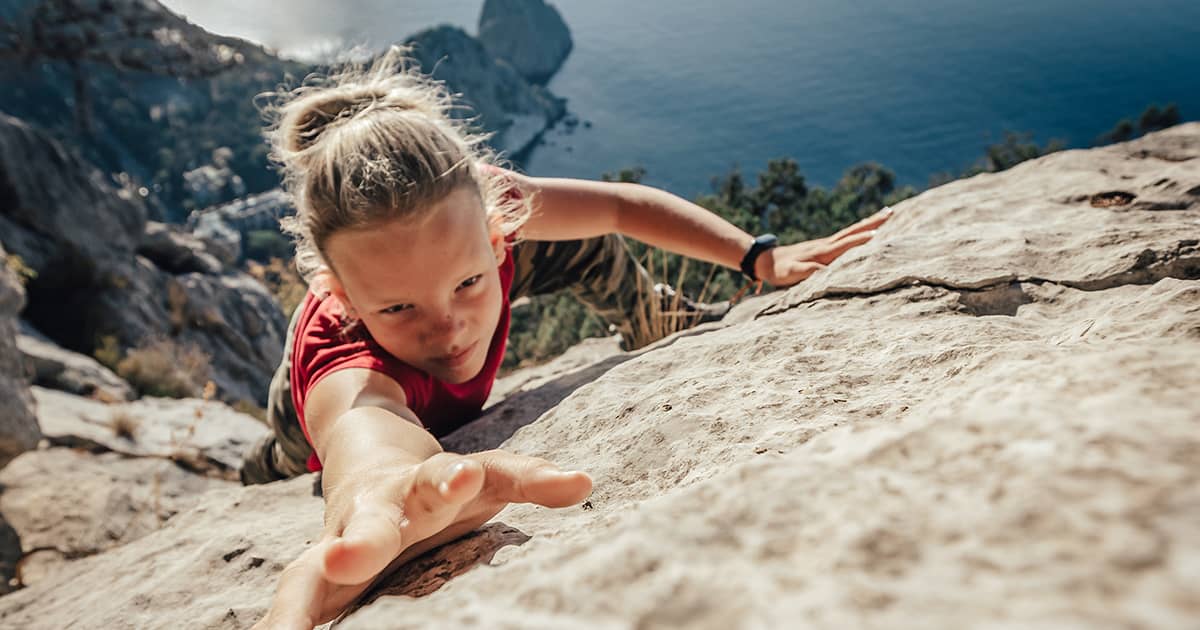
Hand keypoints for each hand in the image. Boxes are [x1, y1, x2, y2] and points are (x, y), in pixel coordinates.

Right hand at [252, 451, 591, 628]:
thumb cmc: (439, 489)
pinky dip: (280, 627)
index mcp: (425, 488)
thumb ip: (530, 479)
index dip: (457, 479)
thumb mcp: (485, 476)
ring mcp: (343, 543)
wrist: (369, 468)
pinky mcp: (318, 576)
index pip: (443, 479)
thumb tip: (585, 485)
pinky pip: (293, 606)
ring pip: (320, 564)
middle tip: (347, 556)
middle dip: (362, 539)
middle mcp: (379, 513)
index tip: (467, 478)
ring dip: (307, 594)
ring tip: (285, 626)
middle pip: (371, 524)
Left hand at [755, 206, 893, 286]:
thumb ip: (808, 272)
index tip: (877, 235)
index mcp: (822, 252)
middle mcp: (827, 244)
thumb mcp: (792, 274)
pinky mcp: (824, 247)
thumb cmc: (780, 271)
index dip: (860, 241)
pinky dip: (860, 230)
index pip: (845, 244)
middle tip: (891, 212)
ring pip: (852, 231)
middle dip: (873, 223)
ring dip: (870, 223)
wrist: (766, 260)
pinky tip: (866, 230)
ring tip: (887, 213)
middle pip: (853, 231)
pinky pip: (847, 236)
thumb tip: (827, 271)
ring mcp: (826, 244)